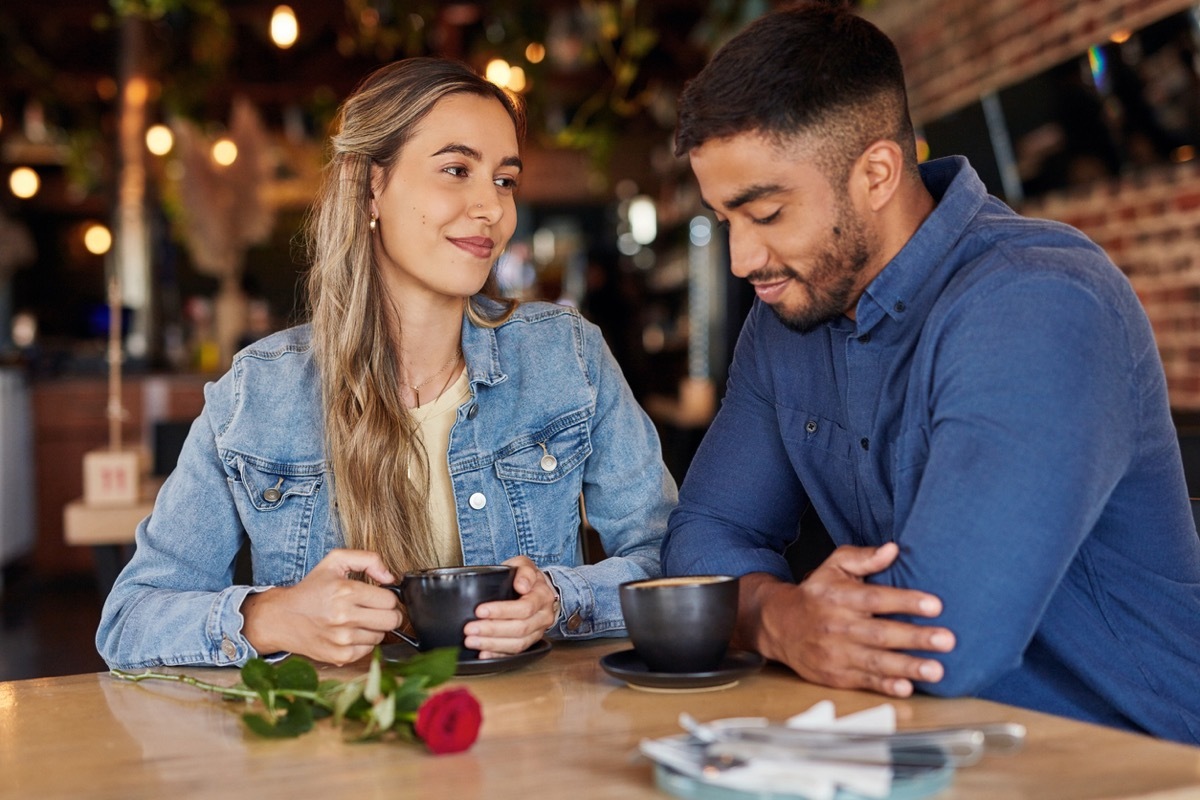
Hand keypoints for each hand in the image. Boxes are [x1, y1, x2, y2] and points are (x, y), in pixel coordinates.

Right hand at [241, 548, 403, 665]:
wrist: (281, 618)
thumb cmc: (311, 589)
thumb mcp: (335, 561)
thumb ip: (368, 559)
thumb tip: (390, 578)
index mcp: (345, 591)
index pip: (390, 599)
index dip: (387, 596)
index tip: (377, 596)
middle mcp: (344, 617)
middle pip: (392, 620)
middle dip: (388, 613)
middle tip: (374, 609)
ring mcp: (342, 639)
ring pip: (382, 635)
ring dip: (374, 628)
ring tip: (356, 619)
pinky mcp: (340, 656)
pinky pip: (369, 650)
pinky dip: (363, 642)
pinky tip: (349, 632)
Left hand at [463, 555, 558, 658]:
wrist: (536, 589)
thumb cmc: (525, 577)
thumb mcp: (524, 565)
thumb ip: (524, 571)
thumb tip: (522, 585)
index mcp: (543, 596)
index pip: (525, 608)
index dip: (502, 611)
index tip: (480, 610)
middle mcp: (544, 616)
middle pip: (520, 628)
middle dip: (492, 630)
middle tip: (470, 629)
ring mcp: (538, 632)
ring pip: (517, 644)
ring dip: (492, 644)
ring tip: (471, 641)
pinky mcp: (530, 642)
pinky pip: (515, 653)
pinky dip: (498, 655)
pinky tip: (483, 654)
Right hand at [740, 542, 954, 697]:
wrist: (779, 625)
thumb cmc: (816, 594)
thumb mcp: (833, 567)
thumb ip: (863, 558)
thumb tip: (893, 549)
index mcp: (840, 597)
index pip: (876, 599)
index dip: (906, 601)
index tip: (935, 605)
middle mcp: (838, 625)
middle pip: (881, 633)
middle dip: (915, 638)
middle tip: (947, 640)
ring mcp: (836, 653)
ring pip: (876, 661)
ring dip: (908, 666)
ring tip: (936, 670)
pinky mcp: (836, 675)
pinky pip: (864, 681)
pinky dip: (885, 686)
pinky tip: (907, 688)